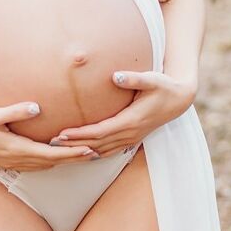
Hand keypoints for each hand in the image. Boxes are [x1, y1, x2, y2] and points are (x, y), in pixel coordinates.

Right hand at [0, 100, 99, 170]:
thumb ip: (14, 111)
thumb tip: (37, 107)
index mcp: (15, 148)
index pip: (51, 154)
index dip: (71, 153)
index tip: (90, 150)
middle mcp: (16, 158)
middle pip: (52, 163)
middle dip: (74, 159)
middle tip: (96, 154)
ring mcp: (11, 162)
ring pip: (44, 166)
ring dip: (63, 162)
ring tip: (80, 156)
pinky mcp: (7, 160)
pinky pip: (34, 166)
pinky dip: (49, 163)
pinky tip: (54, 158)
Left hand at [49, 70, 197, 156]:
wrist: (180, 100)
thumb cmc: (164, 87)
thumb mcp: (152, 79)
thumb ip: (134, 78)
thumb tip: (115, 76)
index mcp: (131, 120)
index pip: (99, 131)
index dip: (80, 134)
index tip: (61, 133)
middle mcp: (130, 133)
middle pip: (97, 144)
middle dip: (74, 145)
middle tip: (50, 143)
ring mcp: (131, 138)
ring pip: (102, 150)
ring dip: (81, 151)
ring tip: (60, 150)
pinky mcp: (132, 138)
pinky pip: (110, 151)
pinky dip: (95, 154)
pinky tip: (83, 153)